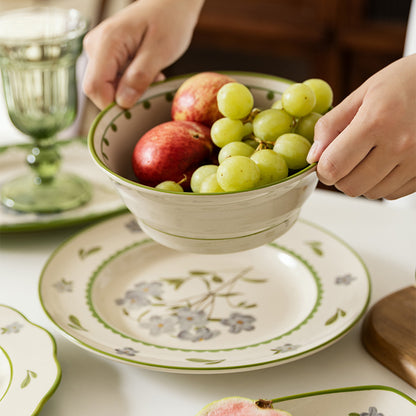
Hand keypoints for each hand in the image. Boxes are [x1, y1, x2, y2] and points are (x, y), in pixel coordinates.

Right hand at [82, 0, 203, 108]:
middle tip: (151, 82)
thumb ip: (140, 77)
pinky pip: (114, 80)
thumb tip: (122, 103)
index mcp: (106, 43)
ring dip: (131, 89)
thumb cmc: (169, 21)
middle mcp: (95, 46)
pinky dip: (131, 83)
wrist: (171, 4)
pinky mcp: (106, 56)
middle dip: (125, 96)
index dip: (113, 105)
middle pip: (99, 89)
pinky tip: (147, 72)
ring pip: (108, 87)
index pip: (94, 88)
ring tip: (152, 73)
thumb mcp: (160, 52)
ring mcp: (99, 51)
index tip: (137, 106)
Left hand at [307, 54, 415, 199]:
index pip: (333, 167)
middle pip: (350, 187)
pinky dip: (382, 183)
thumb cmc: (405, 84)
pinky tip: (387, 161)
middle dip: (340, 176)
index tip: (324, 161)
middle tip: (346, 158)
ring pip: (370, 193)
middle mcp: (399, 145)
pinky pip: (391, 194)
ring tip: (370, 155)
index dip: (322, 168)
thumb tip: (313, 156)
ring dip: (362, 180)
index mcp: (377, 122)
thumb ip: (331, 125)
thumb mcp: (362, 94)